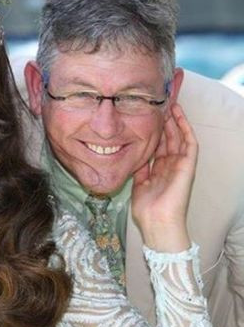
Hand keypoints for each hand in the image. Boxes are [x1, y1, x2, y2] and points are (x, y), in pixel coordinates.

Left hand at [131, 104, 197, 251]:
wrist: (156, 223)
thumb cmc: (147, 209)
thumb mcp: (138, 184)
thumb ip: (140, 169)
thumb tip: (135, 156)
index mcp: (159, 170)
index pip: (158, 145)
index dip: (154, 131)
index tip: (147, 116)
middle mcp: (170, 166)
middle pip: (169, 138)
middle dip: (164, 122)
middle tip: (159, 103)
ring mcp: (180, 165)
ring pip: (179, 137)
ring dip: (175, 121)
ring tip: (170, 104)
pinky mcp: (187, 166)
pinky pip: (189, 144)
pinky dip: (185, 129)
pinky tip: (179, 116)